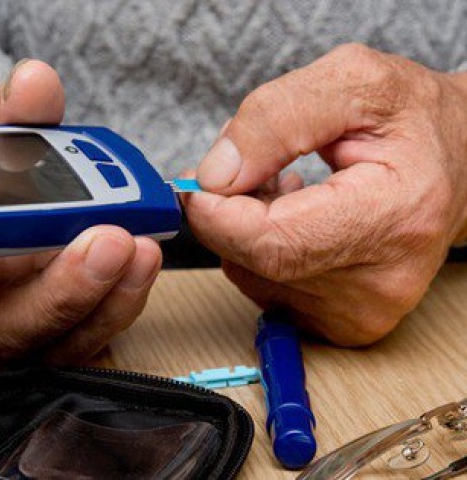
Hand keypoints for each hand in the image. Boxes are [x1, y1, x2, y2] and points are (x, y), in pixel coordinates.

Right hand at [0, 60, 161, 364]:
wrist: (10, 181)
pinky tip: (144, 259)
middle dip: (58, 288)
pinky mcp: (61, 327)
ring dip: (104, 298)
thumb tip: (35, 84)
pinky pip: (92, 331)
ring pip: (56, 338)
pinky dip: (122, 300)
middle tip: (106, 241)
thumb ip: (4, 108)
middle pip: (1, 320)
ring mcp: (15, 321)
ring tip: (142, 248)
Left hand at [184, 44, 466, 345]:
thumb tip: (215, 176)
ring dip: (246, 229)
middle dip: (228, 213)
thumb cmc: (412, 120)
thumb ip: (276, 119)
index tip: (194, 184)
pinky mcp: (346, 324)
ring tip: (287, 186)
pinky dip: (262, 251)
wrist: (459, 162)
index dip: (218, 214)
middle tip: (247, 167)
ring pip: (253, 276)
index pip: (276, 241)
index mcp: (396, 216)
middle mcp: (382, 282)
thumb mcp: (352, 82)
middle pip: (257, 263)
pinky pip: (267, 288)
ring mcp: (364, 312)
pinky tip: (294, 218)